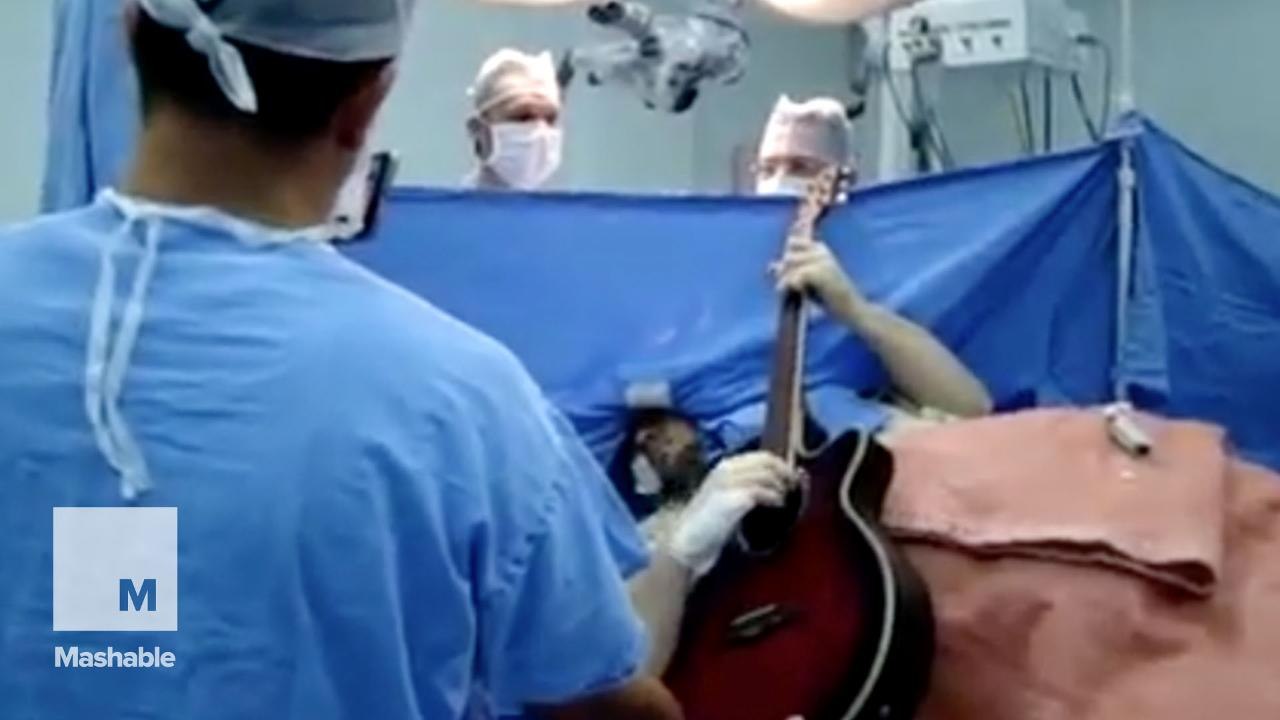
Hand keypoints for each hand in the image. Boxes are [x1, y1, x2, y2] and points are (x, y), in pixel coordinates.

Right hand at [666, 452, 796, 577]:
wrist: (688, 541)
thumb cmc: (709, 523)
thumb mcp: (727, 497)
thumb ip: (746, 486)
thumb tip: (776, 481)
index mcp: (725, 466)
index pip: (762, 456)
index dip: (781, 465)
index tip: (791, 477)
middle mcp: (726, 469)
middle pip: (767, 461)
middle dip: (784, 472)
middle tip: (793, 487)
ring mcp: (727, 483)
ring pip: (766, 474)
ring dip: (780, 486)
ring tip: (784, 498)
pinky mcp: (731, 499)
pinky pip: (760, 491)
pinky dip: (773, 497)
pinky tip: (777, 505)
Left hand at [771, 235, 864, 321]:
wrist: (852, 309)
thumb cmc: (829, 298)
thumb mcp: (807, 282)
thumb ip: (791, 272)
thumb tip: (771, 267)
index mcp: (820, 249)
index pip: (793, 242)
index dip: (787, 258)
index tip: (788, 273)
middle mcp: (821, 251)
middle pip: (789, 254)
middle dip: (784, 271)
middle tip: (788, 286)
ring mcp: (822, 260)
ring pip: (790, 263)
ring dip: (786, 278)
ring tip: (793, 290)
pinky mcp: (821, 273)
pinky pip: (795, 276)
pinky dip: (792, 285)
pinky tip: (796, 292)